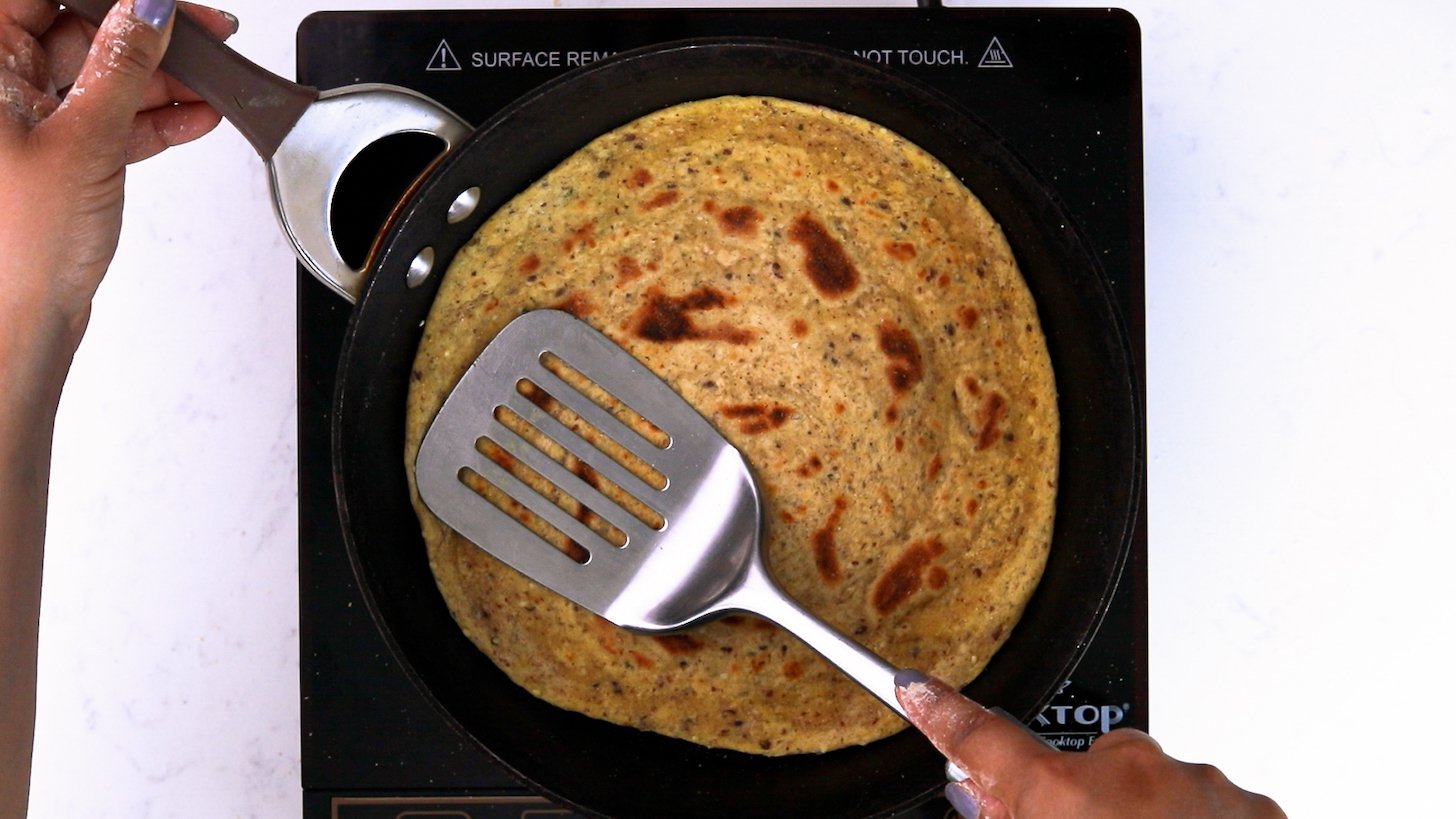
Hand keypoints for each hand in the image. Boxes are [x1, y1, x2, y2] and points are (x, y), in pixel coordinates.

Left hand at [1, 0, 234, 354]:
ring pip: (98, 72)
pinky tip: (192, 115)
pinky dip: (149, 116)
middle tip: (202, 32)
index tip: (162, 0)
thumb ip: (124, 64)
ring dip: (157, 77)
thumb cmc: (21, 244)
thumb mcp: (86, 140)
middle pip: (75, 27)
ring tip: (210, 83)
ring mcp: (22, 119)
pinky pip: (106, 114)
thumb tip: (151, 4)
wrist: (22, 318)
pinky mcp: (52, 150)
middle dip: (145, 32)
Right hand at [894, 671, 1285, 818]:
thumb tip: (989, 808)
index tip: (916, 688)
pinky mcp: (1256, 808)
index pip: (979, 738)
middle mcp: (1131, 774)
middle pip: (1081, 771)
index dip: (941, 712)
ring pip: (1153, 790)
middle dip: (1080, 808)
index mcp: (1063, 796)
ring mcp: (1199, 787)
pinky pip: (1209, 809)